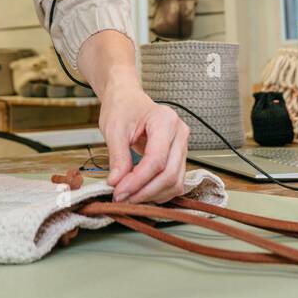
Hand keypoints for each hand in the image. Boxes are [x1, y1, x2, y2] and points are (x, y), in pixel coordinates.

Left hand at [98, 82, 189, 203]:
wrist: (128, 100)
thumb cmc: (122, 108)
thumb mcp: (114, 129)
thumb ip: (118, 157)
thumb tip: (117, 183)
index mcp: (165, 121)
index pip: (156, 159)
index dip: (138, 180)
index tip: (119, 191)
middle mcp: (180, 133)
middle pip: (169, 173)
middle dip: (145, 191)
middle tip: (122, 198)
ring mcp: (183, 146)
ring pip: (175, 181)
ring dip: (152, 195)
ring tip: (129, 196)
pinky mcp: (179, 157)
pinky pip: (174, 181)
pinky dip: (158, 191)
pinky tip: (140, 192)